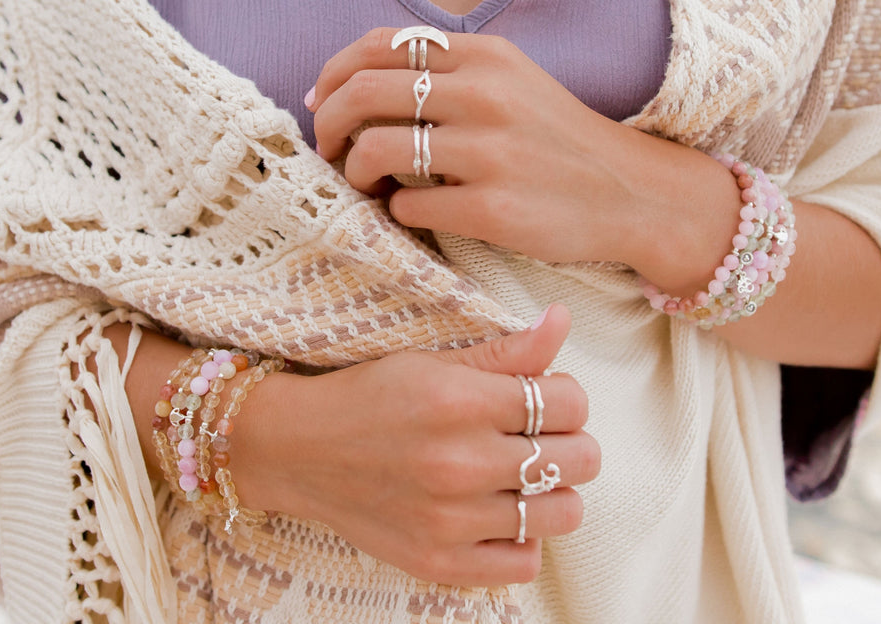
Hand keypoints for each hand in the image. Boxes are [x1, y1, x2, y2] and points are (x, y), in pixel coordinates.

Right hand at [234, 305, 600, 585]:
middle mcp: (461, 462)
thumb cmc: (372, 395)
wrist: (301, 450)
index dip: (569, 394)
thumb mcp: (436, 360)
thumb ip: (507, 349)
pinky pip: (525, 562)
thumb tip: (562, 318)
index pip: (570, 401)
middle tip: (541, 434)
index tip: (548, 396)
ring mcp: (452, 519)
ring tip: (526, 474)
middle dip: (571, 440)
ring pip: (564, 513)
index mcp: (462, 401)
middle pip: (580, 458)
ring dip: (555, 490)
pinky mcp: (440, 562)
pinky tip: (500, 511)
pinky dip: (524, 538)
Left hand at [307, 27, 737, 280]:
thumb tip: (356, 82)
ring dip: (354, 171)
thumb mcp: (513, 82)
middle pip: (363, 92)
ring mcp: (489, 152)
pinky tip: (412, 211)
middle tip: (329, 149)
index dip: (335, 73)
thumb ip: (448, 72)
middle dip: (329, 123)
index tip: (323, 102)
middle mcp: (486, 94)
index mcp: (486, 55)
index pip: (379, 45)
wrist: (631, 194)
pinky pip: (407, 204)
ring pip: (375, 149)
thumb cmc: (558, 140)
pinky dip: (395, 210)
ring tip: (366, 183)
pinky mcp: (492, 208)